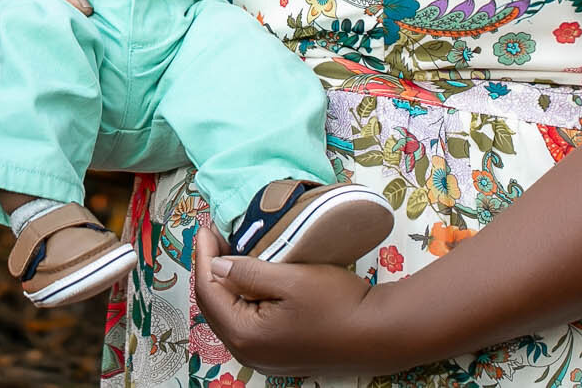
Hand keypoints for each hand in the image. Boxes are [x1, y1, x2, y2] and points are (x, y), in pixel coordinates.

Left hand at [191, 222, 399, 376]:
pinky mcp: (277, 354)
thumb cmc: (337, 303)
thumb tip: (216, 264)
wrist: (378, 333)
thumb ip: (247, 271)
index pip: (208, 290)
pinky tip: (251, 278)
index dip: (203, 255)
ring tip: (231, 251)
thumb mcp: (290, 278)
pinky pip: (246, 323)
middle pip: (214, 305)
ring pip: (229, 315)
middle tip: (216, 236)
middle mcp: (247, 352)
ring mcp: (262, 357)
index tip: (206, 226)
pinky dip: (242, 298)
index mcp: (245, 334)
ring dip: (226, 283)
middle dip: (211, 268)